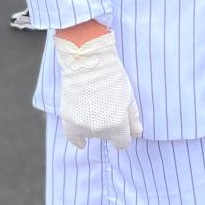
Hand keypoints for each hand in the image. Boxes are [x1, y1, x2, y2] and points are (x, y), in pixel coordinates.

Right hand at [54, 30, 142, 149]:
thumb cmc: (112, 76)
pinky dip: (78, 139)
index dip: (123, 135)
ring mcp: (82, 126)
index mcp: (118, 124)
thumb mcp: (128, 96)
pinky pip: (73, 138)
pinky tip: (81, 142)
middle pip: (107, 137)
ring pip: (91, 134)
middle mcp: (100, 129)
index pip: (122, 143)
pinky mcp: (68, 121)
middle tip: (106, 106)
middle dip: (109, 126)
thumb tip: (137, 133)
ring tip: (94, 104)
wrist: (88, 61)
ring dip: (94, 125)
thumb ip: (133, 118)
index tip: (122, 127)